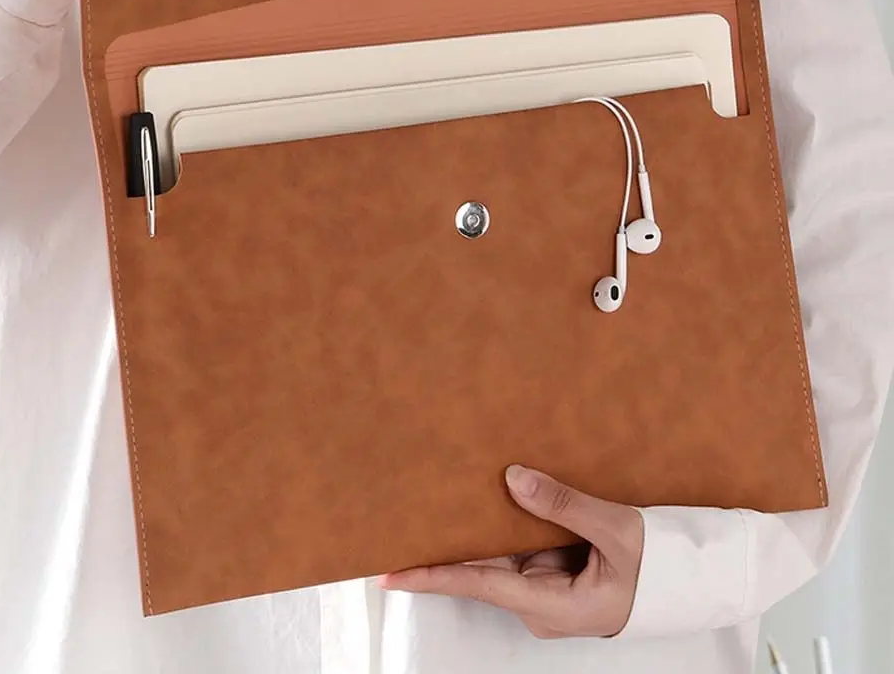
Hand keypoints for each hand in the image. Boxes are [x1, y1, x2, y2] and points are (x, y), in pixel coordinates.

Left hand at [378, 465, 644, 638]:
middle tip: (404, 517)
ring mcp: (547, 586)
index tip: (390, 572)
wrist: (696, 580)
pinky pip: (520, 543)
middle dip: (445, 543)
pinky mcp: (556, 569)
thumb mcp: (618, 532)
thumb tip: (514, 479)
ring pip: (499, 552)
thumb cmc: (664, 568)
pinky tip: (490, 494)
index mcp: (551, 607)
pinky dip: (505, 520)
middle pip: (481, 567)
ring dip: (475, 525)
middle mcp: (540, 602)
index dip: (432, 577)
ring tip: (438, 495)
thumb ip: (565, 505)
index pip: (478, 586)